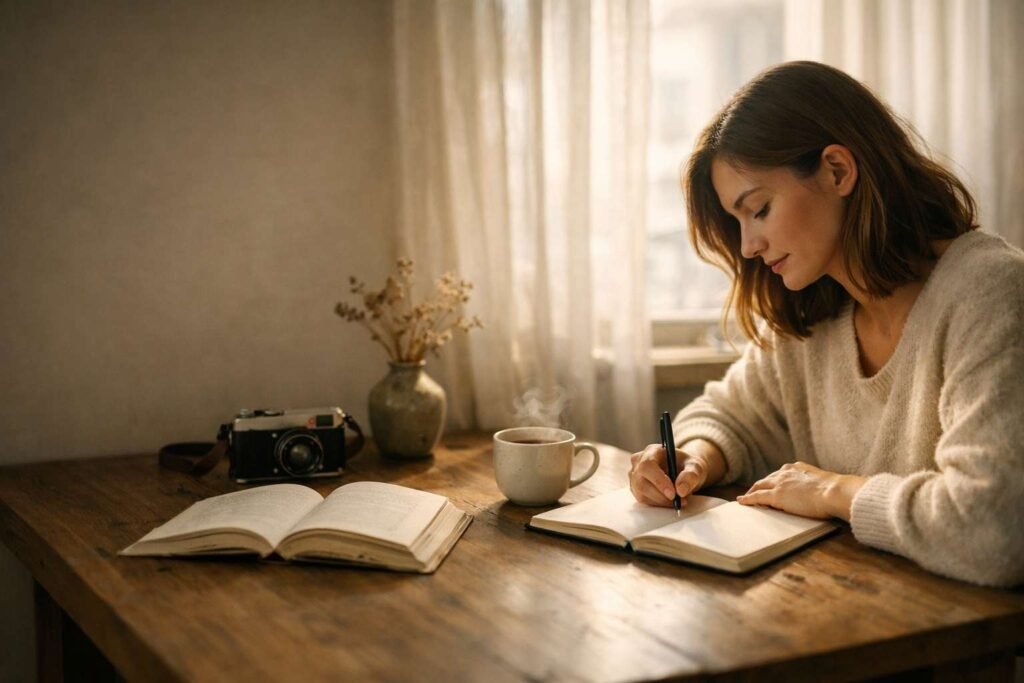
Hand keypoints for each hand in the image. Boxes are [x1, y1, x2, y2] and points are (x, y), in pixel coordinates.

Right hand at [628, 439, 722, 507]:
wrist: (683, 471)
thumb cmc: (686, 465)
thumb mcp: (695, 466)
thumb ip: (690, 475)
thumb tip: (681, 490)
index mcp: (651, 451)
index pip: (647, 465)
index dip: (658, 480)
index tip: (673, 493)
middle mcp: (639, 462)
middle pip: (641, 481)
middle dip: (661, 495)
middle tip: (678, 501)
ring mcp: (635, 476)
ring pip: (641, 493)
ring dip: (661, 501)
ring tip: (679, 501)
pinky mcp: (636, 488)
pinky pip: (644, 500)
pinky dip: (659, 504)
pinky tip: (670, 501)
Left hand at [737, 462, 865, 520]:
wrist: (834, 491)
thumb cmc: (834, 491)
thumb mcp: (822, 482)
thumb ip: (814, 484)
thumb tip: (818, 492)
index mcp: (796, 468)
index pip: (779, 475)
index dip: (772, 481)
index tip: (768, 486)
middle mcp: (785, 472)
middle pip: (766, 479)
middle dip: (758, 486)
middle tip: (752, 493)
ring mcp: (779, 484)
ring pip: (759, 487)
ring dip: (751, 493)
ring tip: (745, 499)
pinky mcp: (776, 496)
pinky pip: (757, 497)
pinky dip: (748, 499)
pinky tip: (742, 502)